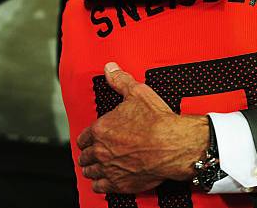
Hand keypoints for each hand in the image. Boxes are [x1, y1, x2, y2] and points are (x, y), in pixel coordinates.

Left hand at [77, 62, 208, 193]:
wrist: (173, 144)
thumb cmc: (157, 121)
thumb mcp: (138, 93)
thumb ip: (120, 80)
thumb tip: (110, 68)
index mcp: (101, 129)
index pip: (83, 137)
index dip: (86, 138)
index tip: (90, 139)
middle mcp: (101, 150)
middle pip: (85, 156)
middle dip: (88, 153)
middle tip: (92, 152)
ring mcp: (109, 169)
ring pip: (91, 172)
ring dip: (92, 169)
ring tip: (95, 167)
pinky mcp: (120, 184)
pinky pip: (100, 187)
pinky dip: (100, 184)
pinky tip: (102, 182)